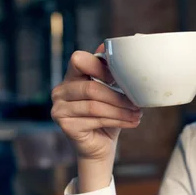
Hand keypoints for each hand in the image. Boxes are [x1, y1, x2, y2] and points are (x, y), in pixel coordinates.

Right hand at [51, 44, 142, 162]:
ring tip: (137, 114)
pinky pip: (94, 120)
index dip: (100, 66)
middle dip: (118, 96)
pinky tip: (131, 122)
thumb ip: (113, 73)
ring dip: (120, 111)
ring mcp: (59, 108)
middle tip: (136, 104)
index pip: (78, 60)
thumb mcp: (113, 92)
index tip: (120, 77)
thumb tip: (121, 48)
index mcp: (71, 77)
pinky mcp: (65, 125)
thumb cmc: (108, 116)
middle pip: (91, 88)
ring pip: (95, 106)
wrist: (100, 146)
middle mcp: (61, 90)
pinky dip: (118, 121)